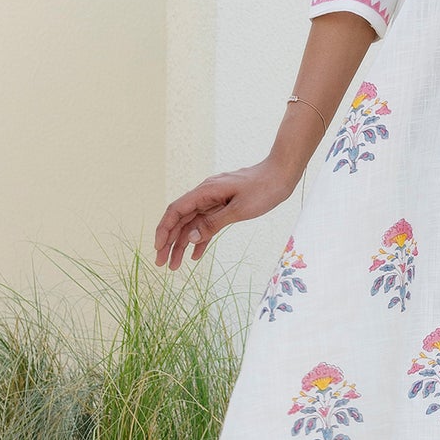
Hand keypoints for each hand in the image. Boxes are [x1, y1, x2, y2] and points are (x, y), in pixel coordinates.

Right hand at [153, 162, 293, 268]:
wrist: (281, 174)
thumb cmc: (263, 189)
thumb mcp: (239, 209)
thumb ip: (213, 223)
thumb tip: (189, 238)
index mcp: (205, 192)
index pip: (175, 211)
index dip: (164, 230)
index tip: (157, 249)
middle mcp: (205, 195)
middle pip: (180, 219)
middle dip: (169, 242)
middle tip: (161, 264)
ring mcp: (214, 200)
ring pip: (192, 224)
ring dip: (182, 244)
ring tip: (175, 266)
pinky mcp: (224, 205)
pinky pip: (207, 223)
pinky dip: (200, 239)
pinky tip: (195, 255)